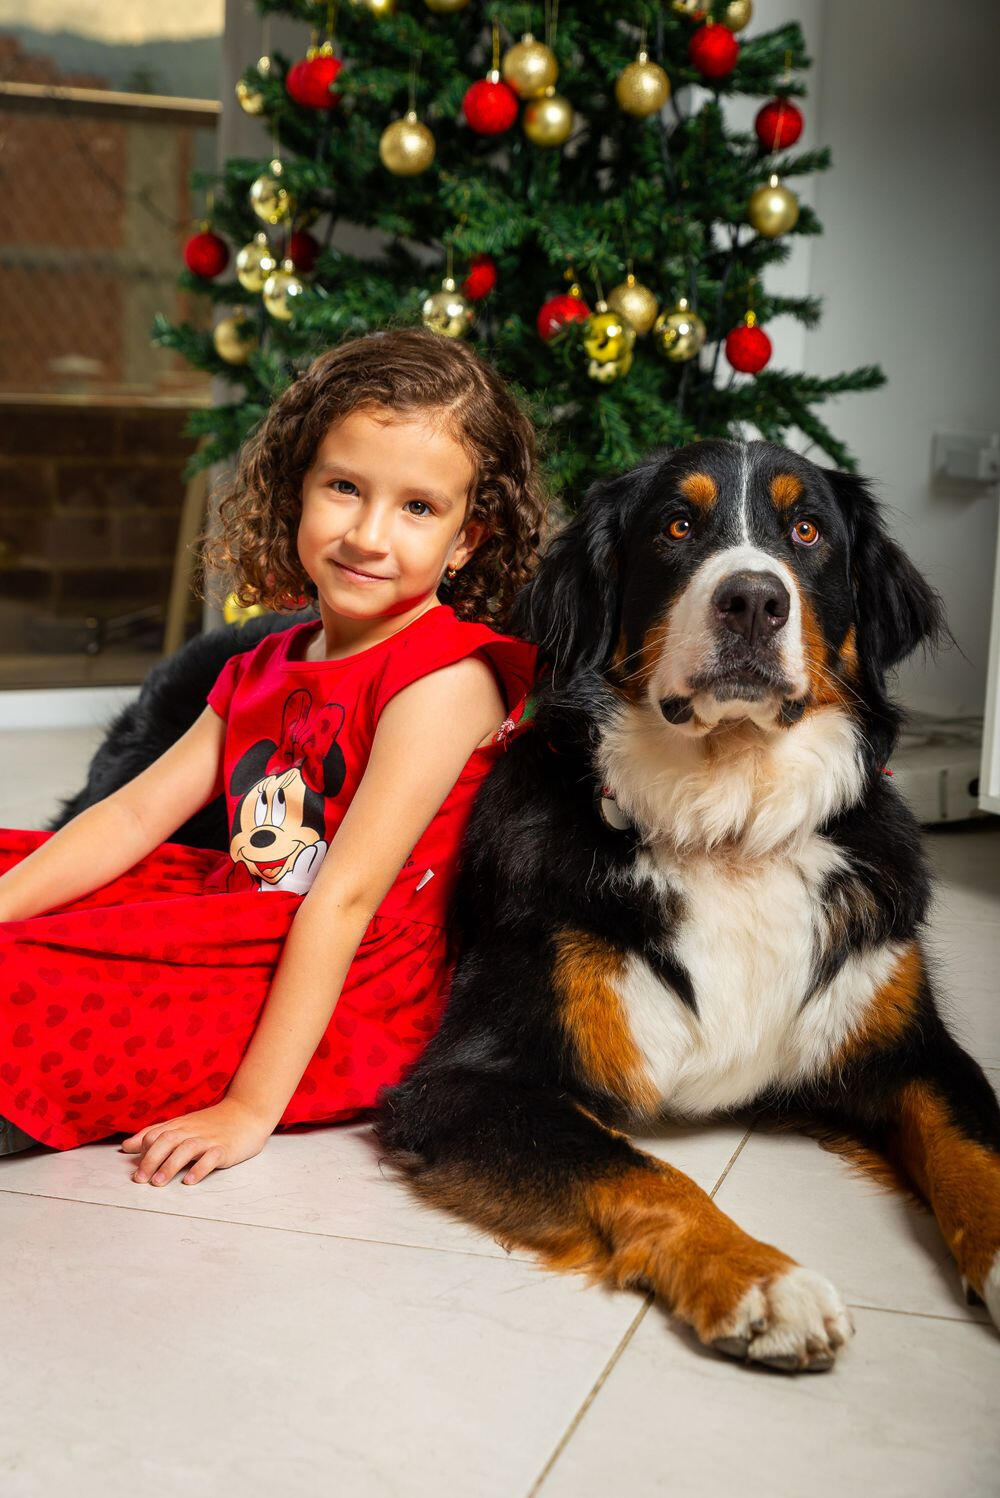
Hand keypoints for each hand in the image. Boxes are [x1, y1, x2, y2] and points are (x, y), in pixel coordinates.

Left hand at [119, 1098, 272, 1186]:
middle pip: (168, 1140)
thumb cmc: (213, 1123)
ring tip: (159, 1183)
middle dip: (151, 1159)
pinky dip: (200, 1168)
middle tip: (140, 1179)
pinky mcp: (226, 1148)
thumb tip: (126, 1146)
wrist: (248, 1112)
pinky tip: (190, 1181)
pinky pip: (212, 1157)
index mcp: (181, 1125)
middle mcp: (192, 1130)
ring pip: (187, 1149)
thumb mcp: (183, 1125)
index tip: (133, 1168)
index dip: (143, 1149)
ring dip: (171, 1165)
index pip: (157, 1133)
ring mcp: (210, 1139)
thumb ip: (156, 1134)